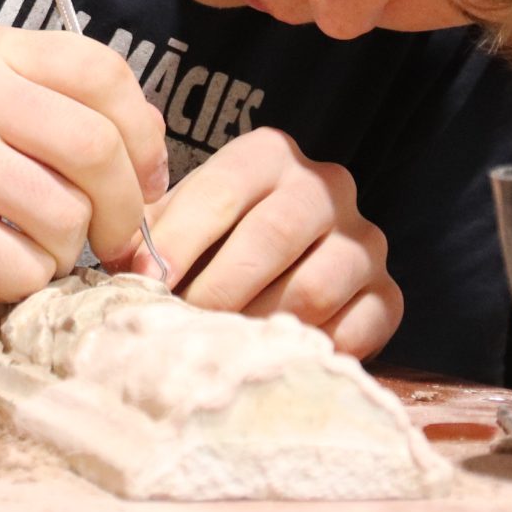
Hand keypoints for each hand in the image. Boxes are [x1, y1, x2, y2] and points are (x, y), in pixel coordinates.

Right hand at [0, 24, 168, 303]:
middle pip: (98, 148)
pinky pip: (22, 265)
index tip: (145, 179)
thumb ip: (57, 108)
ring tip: (35, 249)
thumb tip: (154, 158)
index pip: (106, 73)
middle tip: (115, 237)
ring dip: (67, 251)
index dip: (143, 135)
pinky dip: (24, 281)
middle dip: (125, 207)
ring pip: (67, 215)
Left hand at [122, 127, 401, 359]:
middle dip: (217, 288)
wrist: (290, 259)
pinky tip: (273, 357)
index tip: (141, 280)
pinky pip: (355, 330)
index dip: (179, 239)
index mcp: (270, 154)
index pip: (223, 190)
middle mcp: (327, 186)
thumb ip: (151, 226)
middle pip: (273, 236)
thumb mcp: (182, 215)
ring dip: (259, 324)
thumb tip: (122, 261)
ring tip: (221, 346)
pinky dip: (307, 351)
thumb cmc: (217, 237)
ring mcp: (365, 241)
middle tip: (180, 325)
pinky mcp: (389, 296)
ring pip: (313, 288)